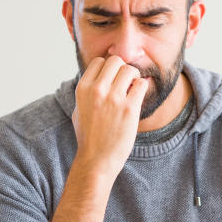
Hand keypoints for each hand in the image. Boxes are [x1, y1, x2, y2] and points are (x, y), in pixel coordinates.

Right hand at [72, 56, 148, 179]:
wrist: (96, 160)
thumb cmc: (88, 137)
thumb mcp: (78, 110)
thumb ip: (87, 92)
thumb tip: (97, 78)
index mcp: (83, 88)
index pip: (99, 62)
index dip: (108, 68)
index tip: (113, 79)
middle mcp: (97, 90)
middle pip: (116, 61)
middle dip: (123, 69)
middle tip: (126, 82)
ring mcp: (114, 98)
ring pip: (130, 70)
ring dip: (134, 77)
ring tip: (133, 88)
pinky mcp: (129, 108)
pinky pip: (142, 85)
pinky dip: (142, 88)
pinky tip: (138, 97)